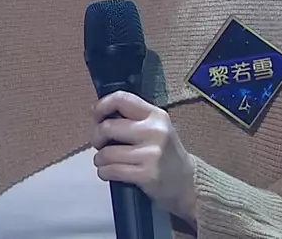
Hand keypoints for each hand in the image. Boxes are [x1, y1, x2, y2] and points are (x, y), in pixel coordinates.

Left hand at [90, 91, 197, 222]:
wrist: (186, 183)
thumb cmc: (163, 152)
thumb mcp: (154, 127)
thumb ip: (131, 118)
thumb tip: (95, 112)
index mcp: (156, 115)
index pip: (121, 99)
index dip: (102, 106)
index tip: (96, 116)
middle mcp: (155, 131)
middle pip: (107, 127)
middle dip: (96, 138)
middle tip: (99, 144)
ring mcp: (151, 153)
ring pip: (106, 153)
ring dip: (100, 159)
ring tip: (105, 161)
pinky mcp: (147, 174)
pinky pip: (112, 170)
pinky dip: (104, 172)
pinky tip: (108, 172)